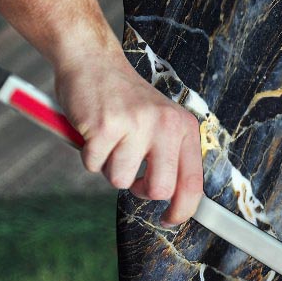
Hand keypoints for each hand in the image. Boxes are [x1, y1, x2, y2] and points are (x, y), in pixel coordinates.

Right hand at [54, 52, 202, 225]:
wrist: (94, 61)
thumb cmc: (125, 99)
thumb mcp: (160, 121)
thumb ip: (170, 156)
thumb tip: (176, 201)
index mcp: (183, 126)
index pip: (193, 181)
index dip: (183, 209)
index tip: (170, 219)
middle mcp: (165, 124)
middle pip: (159, 189)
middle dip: (140, 189)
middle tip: (130, 171)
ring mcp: (135, 124)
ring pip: (120, 180)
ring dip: (109, 166)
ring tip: (110, 139)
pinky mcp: (105, 126)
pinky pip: (93, 165)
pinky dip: (88, 155)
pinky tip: (94, 131)